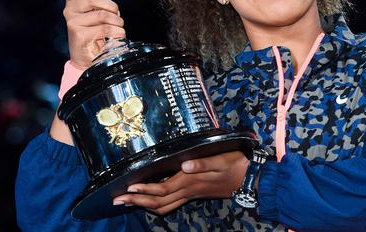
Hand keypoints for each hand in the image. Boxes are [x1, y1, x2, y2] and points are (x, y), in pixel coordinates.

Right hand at [58, 0, 124, 67]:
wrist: (89, 58)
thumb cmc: (95, 32)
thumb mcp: (100, 9)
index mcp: (73, 2)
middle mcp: (69, 11)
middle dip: (111, 6)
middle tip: (117, 14)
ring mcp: (73, 24)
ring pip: (102, 15)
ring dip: (117, 22)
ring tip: (118, 28)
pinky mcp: (80, 36)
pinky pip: (105, 29)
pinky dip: (117, 32)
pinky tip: (117, 36)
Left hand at [112, 151, 248, 215]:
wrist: (249, 178)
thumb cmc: (235, 164)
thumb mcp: (221, 159)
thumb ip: (203, 163)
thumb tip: (185, 165)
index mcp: (190, 181)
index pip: (162, 189)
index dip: (144, 191)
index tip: (128, 188)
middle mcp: (187, 190)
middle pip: (157, 201)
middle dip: (136, 201)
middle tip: (116, 200)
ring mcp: (190, 194)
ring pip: (163, 206)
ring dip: (143, 205)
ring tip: (127, 202)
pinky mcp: (193, 193)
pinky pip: (171, 204)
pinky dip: (157, 205)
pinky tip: (150, 202)